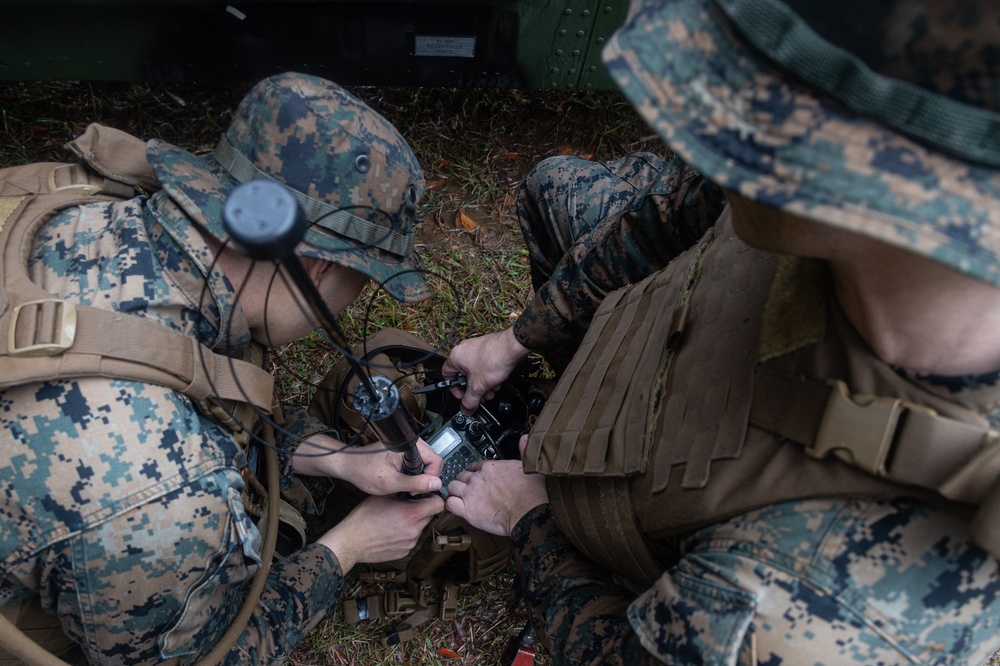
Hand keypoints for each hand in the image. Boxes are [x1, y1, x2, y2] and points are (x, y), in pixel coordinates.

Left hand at [293, 434, 443, 495]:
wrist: (349, 466)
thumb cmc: (364, 472)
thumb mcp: (390, 483)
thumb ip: (414, 483)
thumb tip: (436, 484)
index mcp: (409, 446)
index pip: (436, 460)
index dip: (430, 478)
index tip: (417, 488)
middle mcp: (411, 443)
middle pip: (433, 462)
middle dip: (425, 478)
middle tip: (410, 489)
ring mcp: (408, 447)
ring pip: (425, 463)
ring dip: (418, 477)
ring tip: (404, 485)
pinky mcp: (404, 452)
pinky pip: (417, 463)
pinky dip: (412, 474)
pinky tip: (401, 480)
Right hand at [317, 494, 443, 571]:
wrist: (351, 542)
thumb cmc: (363, 518)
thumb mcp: (383, 495)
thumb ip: (403, 489)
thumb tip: (415, 484)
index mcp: (411, 514)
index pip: (438, 504)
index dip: (434, 498)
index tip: (427, 495)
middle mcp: (414, 530)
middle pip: (430, 515)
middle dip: (422, 509)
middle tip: (408, 504)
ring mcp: (410, 543)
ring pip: (420, 527)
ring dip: (413, 521)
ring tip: (396, 518)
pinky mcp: (404, 552)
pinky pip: (411, 539)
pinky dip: (406, 533)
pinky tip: (391, 530)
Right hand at [442, 327, 531, 413]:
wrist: (513, 347)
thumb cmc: (494, 358)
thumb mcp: (478, 386)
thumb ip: (470, 401)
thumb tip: (465, 409)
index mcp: (455, 357)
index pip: (447, 377)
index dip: (455, 390)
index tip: (463, 397)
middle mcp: (463, 351)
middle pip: (463, 376)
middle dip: (474, 390)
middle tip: (480, 396)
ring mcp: (475, 349)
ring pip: (475, 372)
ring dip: (483, 384)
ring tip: (491, 390)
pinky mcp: (487, 349)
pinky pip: (484, 366)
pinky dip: (489, 376)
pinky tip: (497, 382)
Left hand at [445, 436, 547, 535]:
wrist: (529, 512)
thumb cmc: (532, 493)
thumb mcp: (530, 465)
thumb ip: (524, 451)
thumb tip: (525, 439)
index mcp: (492, 467)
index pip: (475, 466)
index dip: (475, 471)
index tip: (477, 476)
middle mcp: (478, 478)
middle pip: (462, 475)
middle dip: (463, 481)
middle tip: (467, 487)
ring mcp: (471, 493)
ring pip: (452, 487)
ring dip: (455, 491)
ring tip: (459, 496)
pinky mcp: (468, 510)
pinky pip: (450, 504)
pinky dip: (451, 505)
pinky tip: (456, 507)